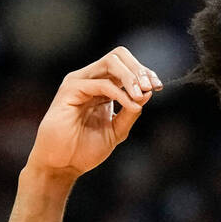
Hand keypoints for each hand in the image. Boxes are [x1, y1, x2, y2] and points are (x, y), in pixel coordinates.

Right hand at [28, 47, 163, 176]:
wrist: (62, 165)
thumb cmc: (85, 149)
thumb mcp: (117, 130)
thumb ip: (131, 112)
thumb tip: (149, 92)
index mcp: (101, 87)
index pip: (125, 65)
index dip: (144, 72)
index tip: (158, 86)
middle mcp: (90, 79)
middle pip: (118, 56)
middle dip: (139, 69)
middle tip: (152, 86)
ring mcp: (79, 82)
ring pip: (110, 63)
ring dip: (131, 77)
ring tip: (142, 94)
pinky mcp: (70, 90)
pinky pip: (101, 84)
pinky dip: (120, 93)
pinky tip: (130, 105)